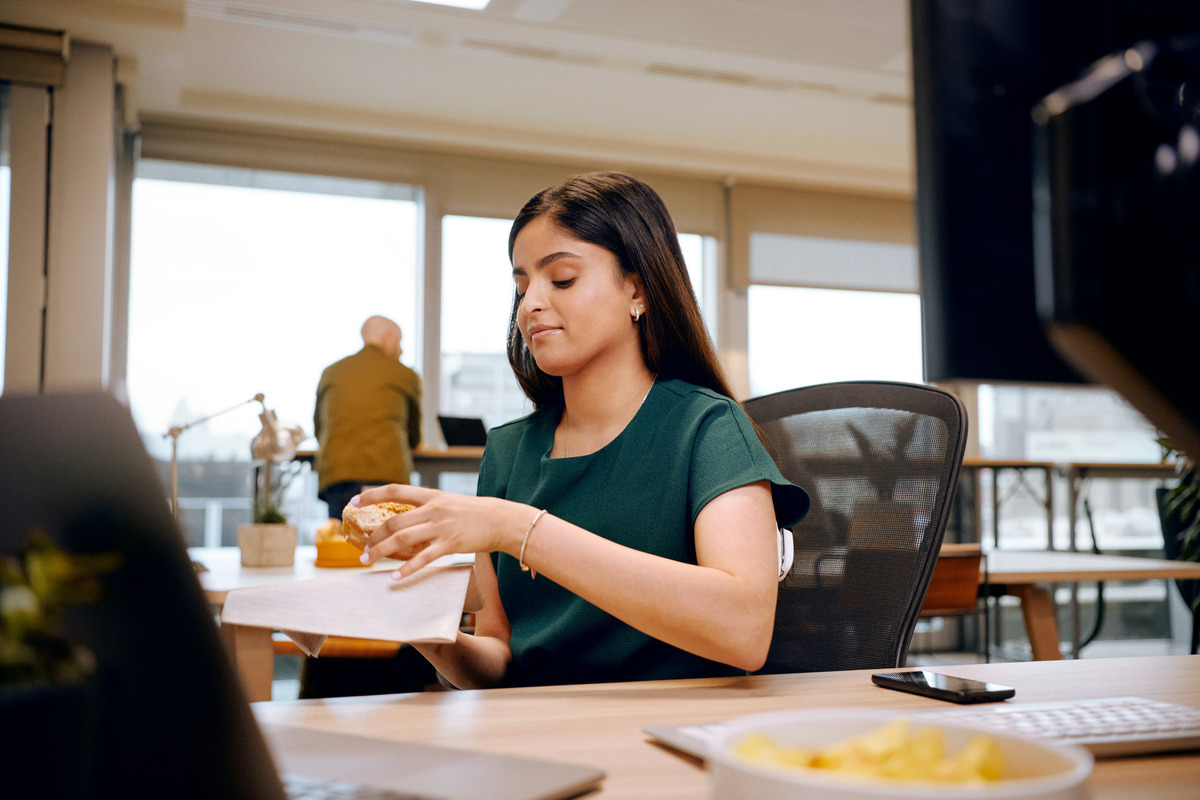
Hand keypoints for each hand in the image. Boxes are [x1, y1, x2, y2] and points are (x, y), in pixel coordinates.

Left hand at [352, 484, 530, 578]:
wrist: (500, 519)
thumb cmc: (474, 513)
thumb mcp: (448, 503)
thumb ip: (427, 508)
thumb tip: (405, 518)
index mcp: (431, 496)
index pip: (395, 491)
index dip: (372, 495)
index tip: (354, 502)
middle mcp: (432, 510)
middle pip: (393, 522)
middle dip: (373, 536)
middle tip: (362, 548)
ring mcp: (440, 527)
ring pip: (402, 540)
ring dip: (381, 551)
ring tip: (368, 560)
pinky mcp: (450, 544)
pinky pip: (422, 558)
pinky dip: (406, 569)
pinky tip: (394, 577)